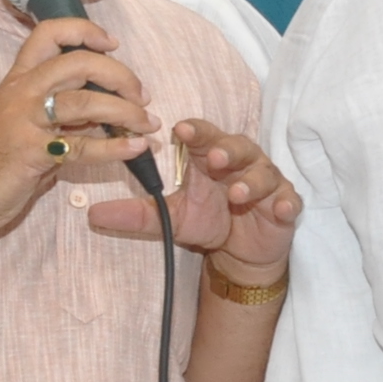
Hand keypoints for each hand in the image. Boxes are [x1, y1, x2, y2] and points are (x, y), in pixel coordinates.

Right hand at [0, 18, 160, 249]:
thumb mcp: (21, 125)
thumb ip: (59, 112)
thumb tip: (104, 108)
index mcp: (17, 81)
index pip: (48, 34)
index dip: (84, 30)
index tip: (111, 44)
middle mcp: (20, 94)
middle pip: (77, 63)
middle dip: (120, 75)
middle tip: (142, 95)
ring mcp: (23, 122)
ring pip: (85, 102)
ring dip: (126, 112)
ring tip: (146, 124)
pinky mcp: (30, 154)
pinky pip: (82, 146)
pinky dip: (115, 147)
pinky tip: (135, 149)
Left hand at [90, 119, 302, 275]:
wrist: (240, 252)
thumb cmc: (209, 222)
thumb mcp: (172, 218)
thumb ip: (138, 214)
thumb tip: (92, 214)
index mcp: (212, 158)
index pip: (204, 136)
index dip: (196, 131)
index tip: (180, 129)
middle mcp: (242, 164)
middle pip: (239, 146)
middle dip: (227, 150)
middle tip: (214, 158)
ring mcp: (266, 183)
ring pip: (264, 172)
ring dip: (252, 180)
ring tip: (236, 193)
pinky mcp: (285, 204)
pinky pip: (290, 199)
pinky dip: (288, 202)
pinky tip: (283, 207)